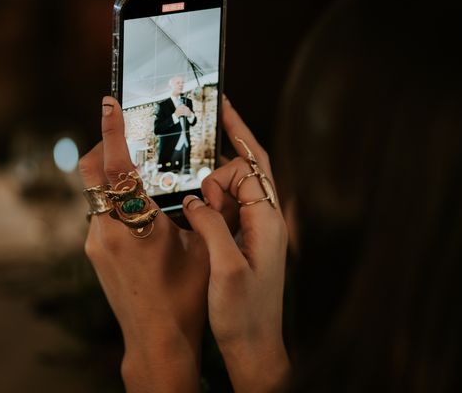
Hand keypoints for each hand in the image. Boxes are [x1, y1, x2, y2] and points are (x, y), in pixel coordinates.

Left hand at [79, 97, 208, 391]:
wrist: (157, 341)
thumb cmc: (186, 298)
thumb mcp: (203, 249)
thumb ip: (204, 211)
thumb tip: (209, 182)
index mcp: (137, 226)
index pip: (117, 167)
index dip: (111, 130)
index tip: (109, 102)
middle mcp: (106, 232)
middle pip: (92, 173)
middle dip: (104, 148)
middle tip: (128, 138)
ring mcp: (94, 244)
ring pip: (94, 193)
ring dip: (112, 178)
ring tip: (142, 179)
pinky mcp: (94, 253)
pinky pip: (99, 214)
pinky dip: (115, 202)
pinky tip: (140, 213)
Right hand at [181, 95, 289, 391]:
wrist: (254, 347)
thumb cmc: (244, 314)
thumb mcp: (224, 269)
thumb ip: (211, 226)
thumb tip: (194, 197)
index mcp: (267, 221)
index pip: (250, 171)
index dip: (224, 168)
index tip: (207, 164)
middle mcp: (266, 220)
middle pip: (250, 168)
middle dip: (230, 146)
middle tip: (215, 115)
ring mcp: (258, 229)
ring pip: (241, 184)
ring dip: (220, 170)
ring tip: (200, 151)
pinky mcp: (247, 240)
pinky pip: (233, 204)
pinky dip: (216, 192)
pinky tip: (198, 192)